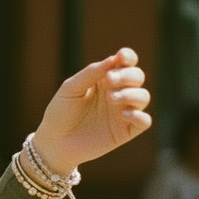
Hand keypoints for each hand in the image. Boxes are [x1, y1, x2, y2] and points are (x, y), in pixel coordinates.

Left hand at [32, 47, 151, 173]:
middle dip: (127, 75)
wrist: (54, 142)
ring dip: (131, 94)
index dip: (128, 57)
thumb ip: (90, 73)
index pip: (124, 63)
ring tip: (111, 98)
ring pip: (143, 97)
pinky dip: (139, 115)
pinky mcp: (125, 131)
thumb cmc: (60, 113)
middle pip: (137, 77)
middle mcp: (117, 93)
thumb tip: (112, 60)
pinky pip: (144, 121)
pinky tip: (124, 114)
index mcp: (104, 80)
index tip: (122, 56)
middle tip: (109, 80)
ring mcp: (123, 112)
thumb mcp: (70, 88)